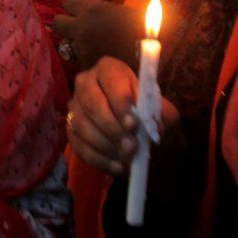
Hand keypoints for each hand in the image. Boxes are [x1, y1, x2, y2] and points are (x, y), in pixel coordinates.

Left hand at [53, 0, 140, 69]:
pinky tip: (101, 61)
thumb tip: (93, 9)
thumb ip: (105, 10)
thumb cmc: (146, 33)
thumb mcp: (127, 13)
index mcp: (94, 10)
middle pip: (57, 23)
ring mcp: (81, 49)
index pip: (68, 1)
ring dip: (78, 44)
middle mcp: (82, 28)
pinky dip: (87, 60)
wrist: (154, 63)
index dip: (73, 6)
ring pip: (68, 43)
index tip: (80, 11)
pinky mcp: (84, 67)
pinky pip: (79, 60)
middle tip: (78, 28)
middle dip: (66, 24)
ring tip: (96, 48)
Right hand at [68, 56, 179, 175]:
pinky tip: (118, 167)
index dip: (120, 101)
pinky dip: (99, 159)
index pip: (110, 79)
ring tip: (127, 159)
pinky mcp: (71, 130)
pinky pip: (79, 145)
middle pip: (91, 102)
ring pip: (82, 125)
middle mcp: (86, 83)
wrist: (144, 139)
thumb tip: (154, 127)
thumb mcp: (166, 115)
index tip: (133, 125)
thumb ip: (162, 117)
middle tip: (131, 146)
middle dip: (112, 127)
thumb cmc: (153, 119)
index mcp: (110, 70)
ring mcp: (75, 107)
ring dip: (106, 145)